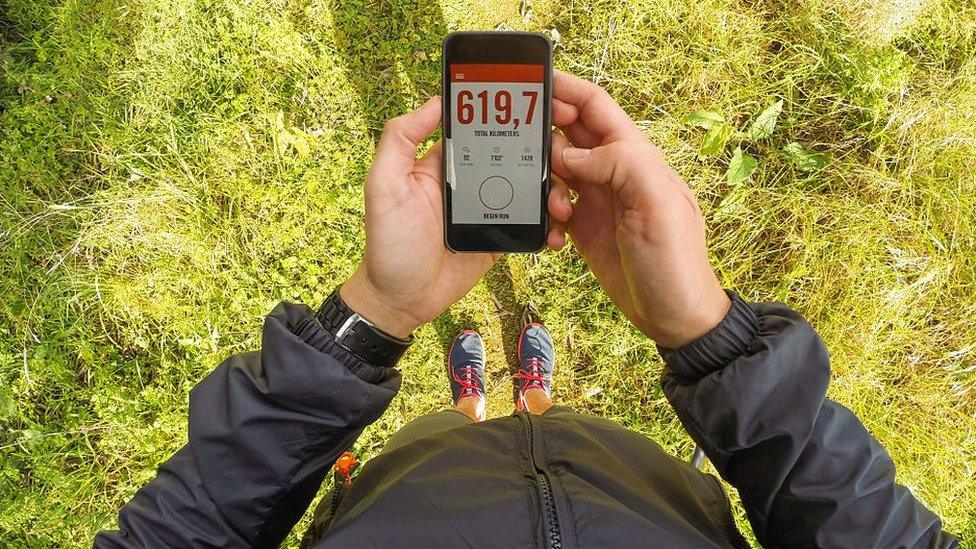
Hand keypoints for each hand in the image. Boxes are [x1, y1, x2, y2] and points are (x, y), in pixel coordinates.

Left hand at [341, 97, 571, 337]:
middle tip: (562, 157)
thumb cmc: (387, 242)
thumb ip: (401, 139)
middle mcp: (470, 180)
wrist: (402, 299)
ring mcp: (489, 207)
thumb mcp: (384, 185)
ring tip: (560, 202)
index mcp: (444, 162)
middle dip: (543, 153)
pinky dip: (548, 222)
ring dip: (551, 189)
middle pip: (515, 153)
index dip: (507, 115)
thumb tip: (435, 101)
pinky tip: (557, 225)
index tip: (536, 105)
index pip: (480, 128)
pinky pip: (531, 222)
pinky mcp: (501, 234)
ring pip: (530, 187)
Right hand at [550, 71, 729, 347]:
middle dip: (544, 135)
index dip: (567, 91)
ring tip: (555, 209)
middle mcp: (615, 173)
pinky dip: (544, 215)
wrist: (674, 317)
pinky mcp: (585, 228)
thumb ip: (621, 166)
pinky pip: (553, 206)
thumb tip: (572, 156)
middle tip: (522, 148)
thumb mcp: (658, 207)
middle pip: (570, 134)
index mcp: (636, 158)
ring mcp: (598, 200)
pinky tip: (552, 234)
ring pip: (556, 170)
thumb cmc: (676, 262)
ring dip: (544, 182)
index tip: (533, 86)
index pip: (597, 108)